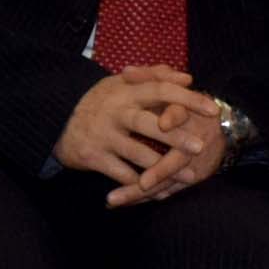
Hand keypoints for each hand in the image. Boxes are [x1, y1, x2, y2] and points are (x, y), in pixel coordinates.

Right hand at [54, 66, 221, 200]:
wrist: (56, 119)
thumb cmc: (100, 101)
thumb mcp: (122, 83)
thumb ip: (155, 77)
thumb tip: (187, 78)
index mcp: (126, 91)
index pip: (161, 90)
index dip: (188, 99)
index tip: (212, 110)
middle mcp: (116, 112)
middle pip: (150, 124)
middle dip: (177, 137)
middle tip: (202, 147)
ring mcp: (104, 136)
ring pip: (138, 154)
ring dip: (164, 168)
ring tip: (188, 177)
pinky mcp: (93, 157)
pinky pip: (121, 174)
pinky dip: (140, 184)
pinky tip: (159, 191)